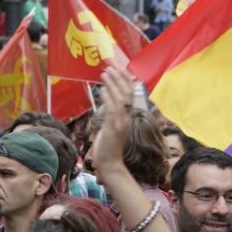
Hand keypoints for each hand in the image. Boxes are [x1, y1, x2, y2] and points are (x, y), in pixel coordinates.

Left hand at [90, 67, 135, 181]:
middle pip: (127, 93)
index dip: (125, 80)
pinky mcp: (113, 128)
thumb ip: (110, 113)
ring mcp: (121, 123)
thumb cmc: (108, 146)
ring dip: (112, 84)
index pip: (130, 95)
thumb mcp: (110, 126)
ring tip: (104, 73)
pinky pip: (112, 109)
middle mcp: (127, 118)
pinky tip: (101, 90)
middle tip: (110, 67)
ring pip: (120, 98)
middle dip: (119, 78)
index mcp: (127, 117)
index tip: (119, 69)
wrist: (110, 164)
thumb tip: (105, 97)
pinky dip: (107, 98)